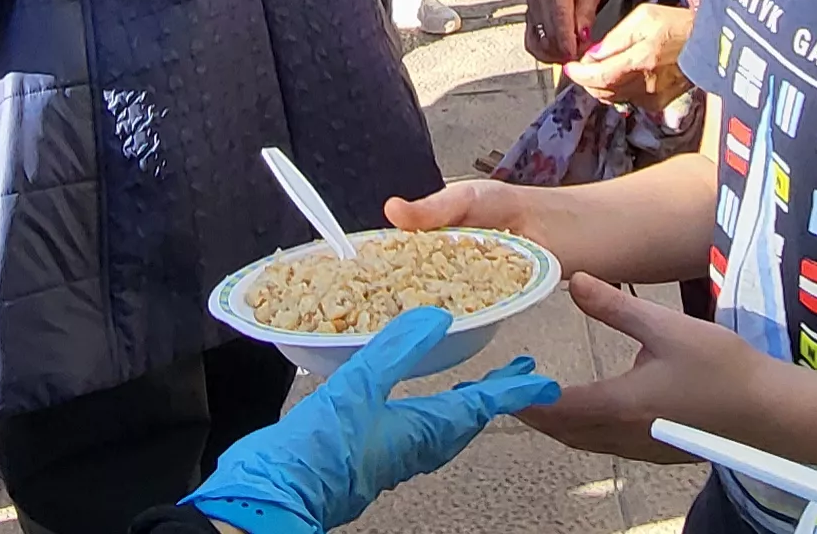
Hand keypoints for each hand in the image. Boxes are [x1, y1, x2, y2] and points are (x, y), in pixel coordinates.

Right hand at [183, 307, 560, 533]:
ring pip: (444, 430)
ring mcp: (391, 455)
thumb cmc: (316, 451)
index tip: (543, 379)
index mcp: (421, 429)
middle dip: (494, 395)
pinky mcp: (369, 459)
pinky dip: (433, 416)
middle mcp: (414, 446)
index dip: (513, 390)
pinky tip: (415, 407)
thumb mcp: (357, 388)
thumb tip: (438, 318)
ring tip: (477, 388)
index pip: (480, 405)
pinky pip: (417, 435)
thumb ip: (397, 350)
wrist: (274, 498)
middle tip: (518, 375)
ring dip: (465, 406)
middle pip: (467, 419)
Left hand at [515, 275, 773, 462]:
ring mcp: (640, 449)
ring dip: (557, 423)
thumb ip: (615, 306)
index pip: (555, 407)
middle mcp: (623, 434)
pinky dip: (584, 430)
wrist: (769, 413)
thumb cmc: (722, 368)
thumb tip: (574, 280)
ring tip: (541, 396)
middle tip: (512, 388)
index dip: (523, 397)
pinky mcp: (656, 452)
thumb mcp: (667, 327)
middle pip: (563, 431)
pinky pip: (605, 445)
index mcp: (620, 404)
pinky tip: (589, 408)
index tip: (496, 385)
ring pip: (583, 441)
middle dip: (533, 412)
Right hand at [532, 0, 605, 59]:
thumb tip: (582, 37)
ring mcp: (530, 7)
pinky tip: (558, 54)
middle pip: (548, 31)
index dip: (566, 39)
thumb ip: (587, 14)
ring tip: (572, 53)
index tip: (574, 54)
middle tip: (582, 53)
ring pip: (538, 40)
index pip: (559, 15)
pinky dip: (544, 53)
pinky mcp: (528, 19)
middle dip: (565, 49)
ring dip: (556, 53)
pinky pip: (531, 43)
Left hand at [567, 3, 694, 108]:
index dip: (580, 75)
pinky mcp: (659, 103)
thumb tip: (593, 55)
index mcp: (640, 60)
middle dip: (587, 80)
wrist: (708, 43)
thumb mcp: (643, 17)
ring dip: (601, 86)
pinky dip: (618, 90)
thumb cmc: (676, 24)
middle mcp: (645, 84)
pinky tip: (622, 76)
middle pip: (603, 92)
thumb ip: (615, 38)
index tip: (570, 67)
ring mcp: (652, 97)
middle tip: (584, 66)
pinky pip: (628, 100)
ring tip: (601, 69)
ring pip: (614, 98)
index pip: (599, 76)